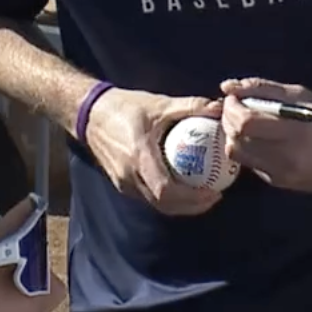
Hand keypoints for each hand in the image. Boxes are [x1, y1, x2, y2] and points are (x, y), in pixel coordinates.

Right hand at [83, 87, 222, 215]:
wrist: (90, 114)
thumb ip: (190, 106)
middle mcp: (129, 175)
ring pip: (157, 204)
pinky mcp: (122, 184)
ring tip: (204, 194)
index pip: (166, 190)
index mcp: (139, 156)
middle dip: (192, 206)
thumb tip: (220, 108)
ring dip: (181, 205)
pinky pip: (149, 197)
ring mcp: (123, 183)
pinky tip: (183, 187)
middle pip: (164, 204)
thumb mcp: (159, 104)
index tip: (214, 192)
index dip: (192, 198)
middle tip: (215, 196)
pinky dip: (168, 198)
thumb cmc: (125, 107)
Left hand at [220, 78, 311, 191]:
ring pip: (237, 155)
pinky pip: (251, 164)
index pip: (245, 123)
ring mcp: (281, 175)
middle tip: (236, 109)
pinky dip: (248, 149)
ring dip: (234, 136)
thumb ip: (262, 88)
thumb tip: (227, 86)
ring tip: (247, 124)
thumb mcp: (300, 95)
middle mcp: (285, 159)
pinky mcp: (279, 183)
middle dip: (228, 121)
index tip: (235, 98)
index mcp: (294, 133)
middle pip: (236, 140)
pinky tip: (261, 140)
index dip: (232, 109)